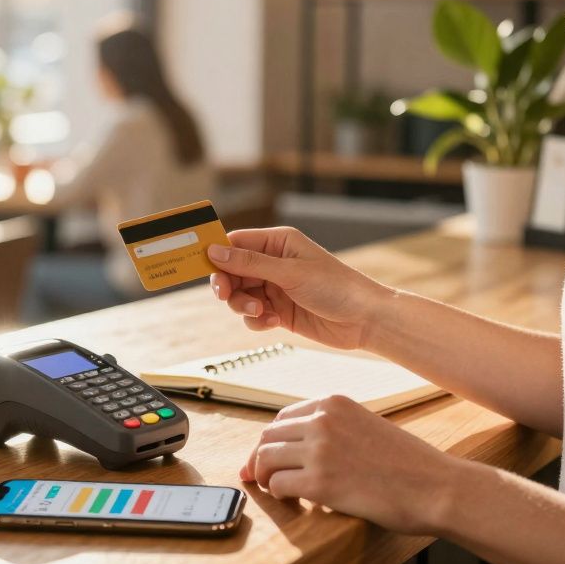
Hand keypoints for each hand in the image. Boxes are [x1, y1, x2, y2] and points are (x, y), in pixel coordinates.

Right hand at [207, 227, 393, 349]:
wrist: (364, 320)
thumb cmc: (337, 287)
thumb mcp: (290, 272)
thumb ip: (250, 262)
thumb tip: (215, 251)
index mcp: (278, 242)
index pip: (235, 242)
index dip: (216, 253)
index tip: (200, 265)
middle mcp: (274, 262)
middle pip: (232, 271)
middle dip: (228, 285)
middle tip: (227, 295)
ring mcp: (275, 287)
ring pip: (240, 295)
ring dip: (243, 306)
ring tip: (261, 311)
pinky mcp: (279, 311)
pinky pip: (252, 315)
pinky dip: (257, 320)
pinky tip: (274, 321)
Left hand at [242, 395, 458, 534]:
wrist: (435, 486)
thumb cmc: (408, 462)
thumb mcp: (367, 425)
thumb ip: (334, 428)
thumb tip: (298, 445)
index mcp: (334, 403)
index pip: (283, 417)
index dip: (272, 439)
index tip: (268, 456)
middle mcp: (322, 421)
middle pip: (268, 436)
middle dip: (260, 458)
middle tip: (261, 477)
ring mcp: (320, 450)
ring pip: (266, 459)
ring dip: (266, 476)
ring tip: (278, 490)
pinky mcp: (320, 483)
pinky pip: (279, 485)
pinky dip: (280, 495)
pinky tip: (294, 501)